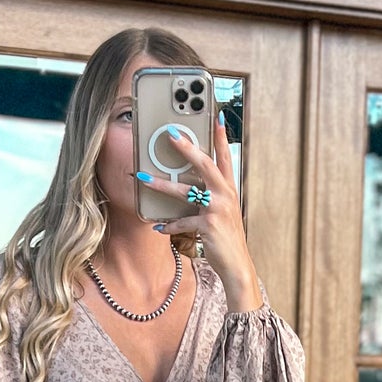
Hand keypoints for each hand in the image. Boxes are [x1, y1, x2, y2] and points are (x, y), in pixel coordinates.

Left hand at [143, 114, 262, 309]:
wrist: (237, 264)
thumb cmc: (226, 237)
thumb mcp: (222, 212)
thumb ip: (210, 196)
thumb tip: (189, 185)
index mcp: (229, 189)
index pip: (225, 157)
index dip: (221, 137)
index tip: (217, 117)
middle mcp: (225, 195)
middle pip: (205, 164)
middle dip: (187, 148)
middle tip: (171, 134)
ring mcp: (218, 210)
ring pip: (186, 191)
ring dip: (162, 185)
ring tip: (144, 179)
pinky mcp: (208, 226)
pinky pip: (183, 221)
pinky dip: (169, 225)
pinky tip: (158, 227)